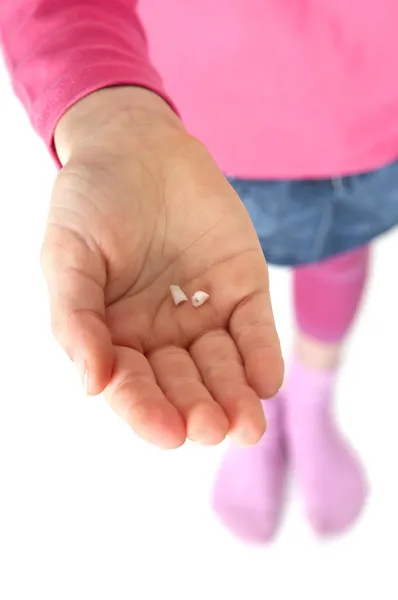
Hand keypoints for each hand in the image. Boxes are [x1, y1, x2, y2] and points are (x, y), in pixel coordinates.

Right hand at [41, 87, 283, 447]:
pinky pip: (255, 329)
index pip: (132, 386)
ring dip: (235, 396)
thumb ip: (76, 317)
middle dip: (198, 409)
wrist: (136, 146)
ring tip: (246, 425)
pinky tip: (265, 381)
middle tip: (212, 429)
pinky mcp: (242, 289)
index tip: (168, 432)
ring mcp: (204, 314)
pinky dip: (261, 354)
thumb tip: (90, 383)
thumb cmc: (90, 201)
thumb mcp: (68, 255)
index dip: (147, 410)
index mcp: (116, 336)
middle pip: (182, 385)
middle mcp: (161, 335)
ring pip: (223, 367)